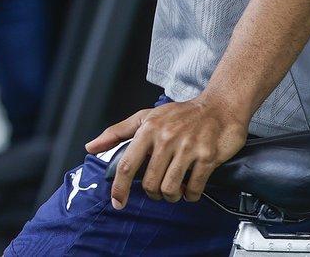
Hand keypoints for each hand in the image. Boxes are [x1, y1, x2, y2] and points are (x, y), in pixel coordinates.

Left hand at [87, 96, 249, 209]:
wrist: (219, 107)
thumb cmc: (180, 114)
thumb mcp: (145, 117)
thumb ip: (117, 133)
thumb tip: (90, 147)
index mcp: (147, 130)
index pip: (127, 165)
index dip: (120, 188)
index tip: (117, 202)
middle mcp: (166, 139)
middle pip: (149, 183)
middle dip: (153, 193)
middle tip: (158, 188)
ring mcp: (187, 148)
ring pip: (170, 189)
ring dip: (171, 196)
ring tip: (174, 188)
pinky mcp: (207, 157)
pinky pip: (193, 189)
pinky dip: (190, 195)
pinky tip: (190, 187)